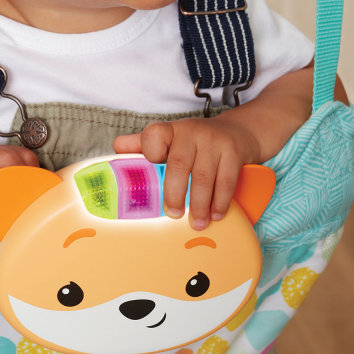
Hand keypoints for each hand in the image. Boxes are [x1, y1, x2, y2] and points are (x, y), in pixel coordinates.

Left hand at [113, 115, 260, 229]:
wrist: (237, 131)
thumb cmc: (194, 142)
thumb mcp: (169, 139)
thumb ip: (141, 145)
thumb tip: (115, 150)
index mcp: (169, 130)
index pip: (153, 136)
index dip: (149, 153)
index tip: (151, 173)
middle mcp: (190, 132)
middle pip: (178, 165)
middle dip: (174, 194)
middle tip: (174, 215)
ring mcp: (213, 141)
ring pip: (203, 177)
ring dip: (200, 205)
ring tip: (197, 223)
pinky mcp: (234, 152)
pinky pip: (226, 181)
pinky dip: (220, 202)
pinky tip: (216, 215)